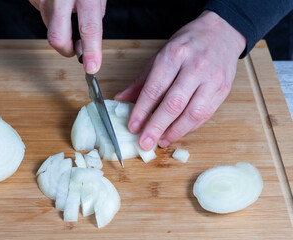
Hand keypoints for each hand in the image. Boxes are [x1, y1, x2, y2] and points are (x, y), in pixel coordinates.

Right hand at [29, 0, 106, 73]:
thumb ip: (93, 16)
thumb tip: (86, 42)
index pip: (89, 28)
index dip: (91, 51)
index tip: (92, 68)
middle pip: (57, 38)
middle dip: (66, 50)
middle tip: (75, 48)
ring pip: (49, 26)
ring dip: (59, 26)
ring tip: (68, 8)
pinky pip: (42, 13)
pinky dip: (51, 13)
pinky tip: (57, 0)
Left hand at [115, 10, 245, 150]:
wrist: (221, 33)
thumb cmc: (186, 44)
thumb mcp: (160, 55)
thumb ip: (141, 80)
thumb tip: (121, 99)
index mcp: (174, 55)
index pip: (155, 88)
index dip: (142, 111)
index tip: (133, 127)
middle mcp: (195, 67)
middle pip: (174, 103)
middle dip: (157, 127)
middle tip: (145, 143)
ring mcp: (212, 79)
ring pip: (193, 113)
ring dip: (175, 132)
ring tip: (161, 141)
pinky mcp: (223, 90)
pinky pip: (206, 114)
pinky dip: (190, 127)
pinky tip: (177, 133)